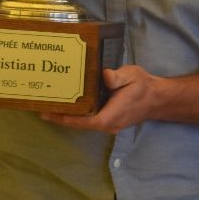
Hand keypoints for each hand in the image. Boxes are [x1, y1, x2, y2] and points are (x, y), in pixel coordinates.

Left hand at [42, 65, 162, 133]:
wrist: (157, 99)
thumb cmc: (144, 86)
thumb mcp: (132, 75)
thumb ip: (118, 77)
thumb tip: (104, 75)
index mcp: (111, 115)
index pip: (85, 122)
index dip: (66, 119)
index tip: (49, 114)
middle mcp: (108, 124)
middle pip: (79, 124)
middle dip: (60, 117)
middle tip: (41, 107)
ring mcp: (108, 124)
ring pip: (83, 123)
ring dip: (67, 116)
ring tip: (50, 105)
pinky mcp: (108, 120)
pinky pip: (88, 120)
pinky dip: (76, 114)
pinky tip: (68, 105)